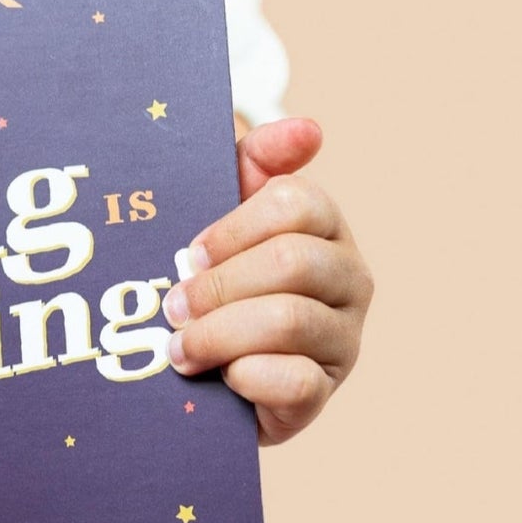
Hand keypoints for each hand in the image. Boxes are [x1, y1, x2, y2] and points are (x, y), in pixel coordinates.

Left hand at [162, 118, 372, 444]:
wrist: (208, 373)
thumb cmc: (217, 279)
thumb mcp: (221, 212)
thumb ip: (250, 159)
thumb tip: (307, 128)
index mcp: (325, 225)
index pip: (296, 202)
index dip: (234, 226)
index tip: (190, 252)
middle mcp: (349, 278)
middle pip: (291, 261)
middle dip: (219, 284)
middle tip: (172, 305)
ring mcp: (343, 339)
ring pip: (289, 321)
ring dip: (218, 333)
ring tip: (179, 347)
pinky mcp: (323, 394)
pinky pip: (294, 382)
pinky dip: (246, 376)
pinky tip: (222, 377)